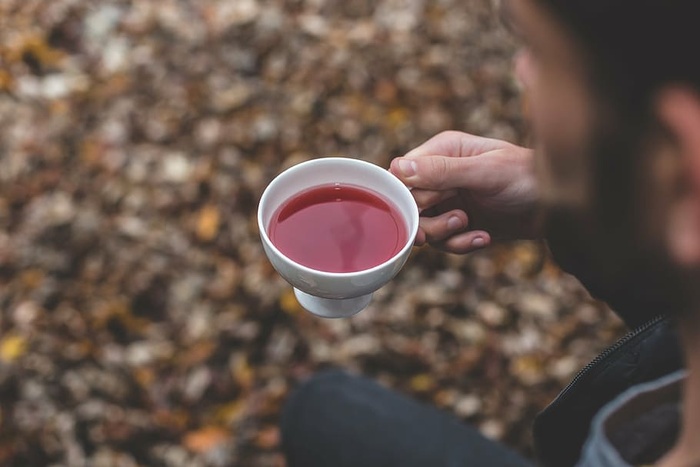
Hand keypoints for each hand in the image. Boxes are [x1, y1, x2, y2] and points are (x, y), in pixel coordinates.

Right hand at [389, 131, 537, 253]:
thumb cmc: (528, 178)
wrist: (559, 208)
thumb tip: (399, 167)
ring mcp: (450, 201)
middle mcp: (441, 175)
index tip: (422, 210)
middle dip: (429, 219)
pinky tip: (483, 238)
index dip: (407, 195)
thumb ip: (442, 170)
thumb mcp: (485, 172)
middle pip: (409, 205)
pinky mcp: (461, 224)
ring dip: (445, 234)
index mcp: (442, 151)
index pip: (403, 174)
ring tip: (471, 226)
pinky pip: (444, 242)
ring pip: (424, 226)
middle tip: (459, 219)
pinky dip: (460, 244)